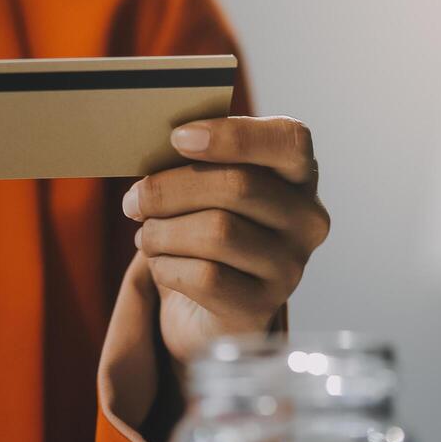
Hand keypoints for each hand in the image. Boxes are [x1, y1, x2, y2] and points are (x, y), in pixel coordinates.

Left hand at [124, 115, 329, 361]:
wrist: (208, 306)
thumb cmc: (205, 228)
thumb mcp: (207, 188)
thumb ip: (195, 162)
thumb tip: (152, 150)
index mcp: (300, 175)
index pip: (288, 140)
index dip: (233, 134)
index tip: (177, 138)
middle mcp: (307, 220)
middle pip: (237, 187)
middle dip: (169, 190)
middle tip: (133, 201)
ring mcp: (290, 267)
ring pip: (217, 233)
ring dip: (163, 232)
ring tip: (146, 236)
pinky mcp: (262, 306)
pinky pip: (205, 277)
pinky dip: (167, 267)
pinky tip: (160, 265)